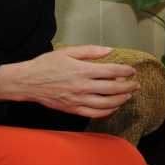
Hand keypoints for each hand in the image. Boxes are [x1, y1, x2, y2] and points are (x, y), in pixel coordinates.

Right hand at [0, 45, 139, 117]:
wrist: (28, 82)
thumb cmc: (46, 65)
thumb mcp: (67, 52)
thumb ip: (90, 51)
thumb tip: (109, 50)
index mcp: (82, 70)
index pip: (111, 71)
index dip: (125, 71)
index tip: (132, 70)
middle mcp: (83, 86)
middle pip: (113, 88)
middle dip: (128, 87)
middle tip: (136, 84)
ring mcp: (78, 100)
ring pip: (107, 103)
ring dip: (121, 100)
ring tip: (128, 95)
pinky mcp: (73, 110)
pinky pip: (95, 113)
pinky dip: (108, 111)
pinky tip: (114, 106)